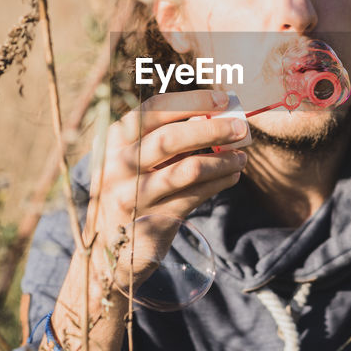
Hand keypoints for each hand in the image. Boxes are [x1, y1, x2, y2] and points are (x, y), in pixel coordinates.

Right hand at [88, 89, 247, 290]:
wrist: (109, 251)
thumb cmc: (132, 190)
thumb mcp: (134, 159)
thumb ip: (165, 138)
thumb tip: (215, 116)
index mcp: (115, 140)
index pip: (154, 109)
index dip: (191, 101)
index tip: (223, 99)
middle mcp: (118, 165)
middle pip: (170, 138)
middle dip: (212, 130)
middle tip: (241, 128)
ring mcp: (134, 195)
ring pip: (188, 169)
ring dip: (222, 160)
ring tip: (242, 157)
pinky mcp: (153, 220)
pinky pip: (196, 196)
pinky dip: (219, 182)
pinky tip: (232, 176)